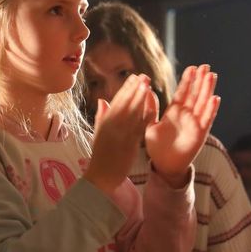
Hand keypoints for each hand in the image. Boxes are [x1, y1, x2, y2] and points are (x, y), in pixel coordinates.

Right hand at [84, 74, 154, 193]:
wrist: (102, 174)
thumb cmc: (100, 154)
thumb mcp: (98, 132)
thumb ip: (101, 115)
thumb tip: (102, 99)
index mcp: (104, 121)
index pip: (117, 100)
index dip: (126, 88)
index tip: (134, 77)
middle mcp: (112, 125)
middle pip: (126, 103)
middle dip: (135, 89)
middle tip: (144, 77)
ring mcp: (121, 134)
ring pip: (133, 112)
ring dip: (141, 98)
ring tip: (148, 86)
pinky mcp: (130, 143)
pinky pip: (139, 127)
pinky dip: (145, 116)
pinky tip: (153, 107)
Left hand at [145, 65, 220, 187]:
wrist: (164, 165)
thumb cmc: (156, 146)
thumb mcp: (150, 124)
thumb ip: (150, 108)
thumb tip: (146, 90)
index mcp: (174, 111)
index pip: (183, 92)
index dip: (188, 80)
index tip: (192, 67)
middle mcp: (186, 115)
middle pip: (195, 94)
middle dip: (200, 80)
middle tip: (205, 66)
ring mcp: (194, 123)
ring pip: (203, 103)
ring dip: (208, 90)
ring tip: (212, 76)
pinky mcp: (200, 134)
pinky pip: (207, 120)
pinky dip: (211, 109)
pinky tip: (215, 98)